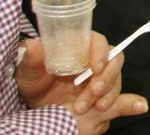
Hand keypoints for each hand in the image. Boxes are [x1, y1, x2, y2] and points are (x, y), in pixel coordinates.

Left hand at [17, 34, 147, 133]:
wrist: (38, 108)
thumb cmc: (34, 82)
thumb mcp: (28, 72)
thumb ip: (32, 59)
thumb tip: (33, 45)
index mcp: (80, 47)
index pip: (98, 41)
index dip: (100, 52)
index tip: (95, 68)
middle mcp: (95, 60)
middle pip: (114, 60)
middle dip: (107, 77)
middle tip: (94, 92)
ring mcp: (101, 77)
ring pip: (116, 79)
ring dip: (106, 93)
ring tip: (86, 107)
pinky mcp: (105, 94)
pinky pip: (119, 96)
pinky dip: (121, 102)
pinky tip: (113, 108)